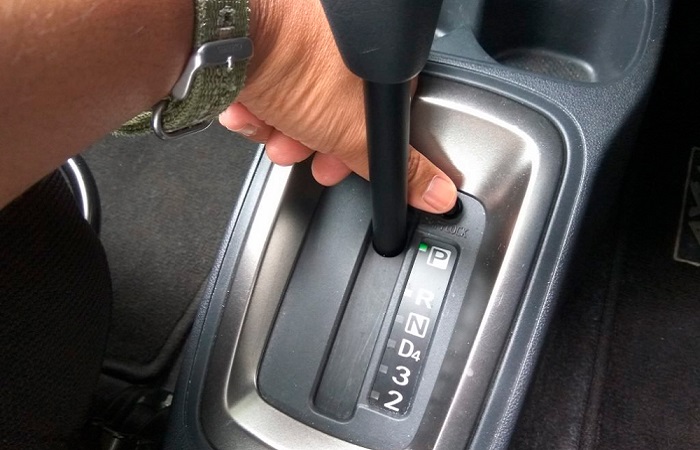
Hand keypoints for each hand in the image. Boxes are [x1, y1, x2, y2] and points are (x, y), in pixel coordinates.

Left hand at [219, 0, 456, 213]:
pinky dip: (257, 104)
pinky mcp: (263, 44)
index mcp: (376, 59)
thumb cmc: (294, 62)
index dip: (359, 150)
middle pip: (332, 113)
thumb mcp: (353, 130)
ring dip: (280, 127)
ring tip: (269, 127)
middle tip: (299, 149)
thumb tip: (438, 191)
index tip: (340, 167)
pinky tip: (249, 106)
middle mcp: (340, 46)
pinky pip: (266, 85)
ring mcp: (299, 41)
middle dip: (311, 141)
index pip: (379, 117)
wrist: (226, 34)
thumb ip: (397, 166)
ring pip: (296, 103)